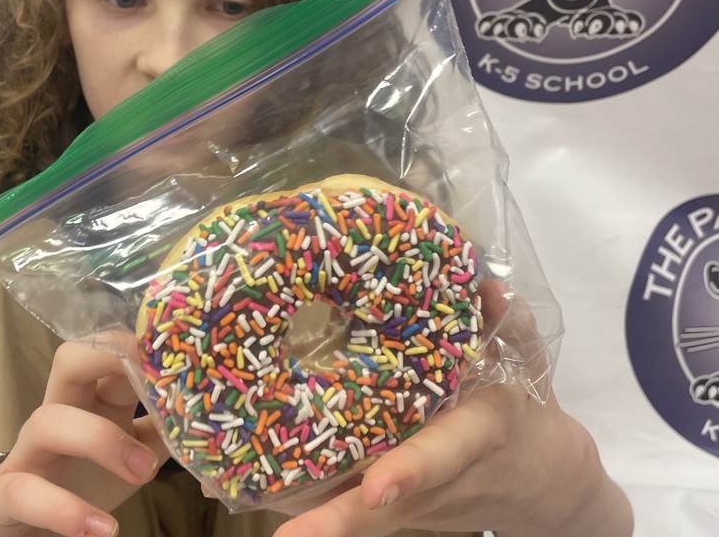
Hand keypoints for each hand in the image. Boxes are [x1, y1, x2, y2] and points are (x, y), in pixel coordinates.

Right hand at [0, 336, 169, 536]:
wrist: (19, 520)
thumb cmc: (83, 478)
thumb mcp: (132, 453)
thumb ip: (163, 434)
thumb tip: (209, 426)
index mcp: (93, 397)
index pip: (110, 351)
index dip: (139, 346)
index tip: (177, 355)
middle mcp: (59, 410)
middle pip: (69, 360)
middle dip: (107, 360)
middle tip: (152, 386)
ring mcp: (30, 449)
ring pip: (48, 420)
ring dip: (99, 441)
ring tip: (142, 474)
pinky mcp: (7, 492)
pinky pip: (27, 492)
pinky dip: (64, 511)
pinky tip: (101, 529)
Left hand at [273, 282, 631, 536]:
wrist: (542, 482)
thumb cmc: (525, 410)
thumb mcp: (528, 364)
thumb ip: (512, 325)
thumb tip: (490, 287)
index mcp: (474, 437)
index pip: (441, 455)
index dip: (410, 470)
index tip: (375, 486)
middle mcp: (439, 479)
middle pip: (384, 509)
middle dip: (338, 521)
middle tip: (291, 534)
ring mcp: (416, 500)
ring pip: (363, 520)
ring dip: (317, 522)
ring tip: (257, 515)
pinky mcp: (398, 505)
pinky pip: (354, 512)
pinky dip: (314, 508)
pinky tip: (258, 493)